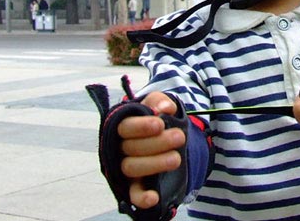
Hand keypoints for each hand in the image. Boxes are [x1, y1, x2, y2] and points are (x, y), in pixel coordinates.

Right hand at [116, 92, 186, 209]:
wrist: (164, 137)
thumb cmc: (156, 118)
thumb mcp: (157, 104)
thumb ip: (159, 101)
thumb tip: (164, 108)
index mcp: (122, 126)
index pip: (125, 127)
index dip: (141, 126)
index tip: (160, 123)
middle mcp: (120, 148)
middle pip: (131, 147)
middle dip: (157, 143)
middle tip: (179, 137)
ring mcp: (126, 167)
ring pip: (132, 167)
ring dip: (154, 163)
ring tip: (176, 158)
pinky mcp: (134, 185)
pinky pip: (133, 194)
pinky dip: (142, 198)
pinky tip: (154, 198)